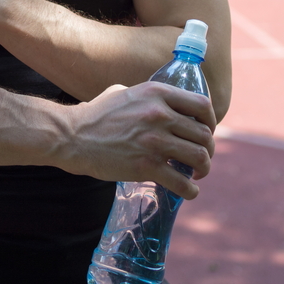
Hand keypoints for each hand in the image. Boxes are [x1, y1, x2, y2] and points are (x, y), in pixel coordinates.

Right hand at [59, 82, 216, 198]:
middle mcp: (160, 114)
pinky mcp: (146, 165)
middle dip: (208, 149)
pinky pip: (181, 182)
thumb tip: (161, 104)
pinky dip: (191, 190)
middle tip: (201, 158)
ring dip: (204, 169)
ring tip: (196, 174)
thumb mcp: (122, 92)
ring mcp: (154, 141)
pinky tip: (189, 191)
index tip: (207, 131)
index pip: (202, 104)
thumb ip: (146, 97)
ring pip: (199, 157)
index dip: (211, 121)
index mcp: (157, 93)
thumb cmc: (95, 115)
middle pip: (204, 134)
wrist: (72, 136)